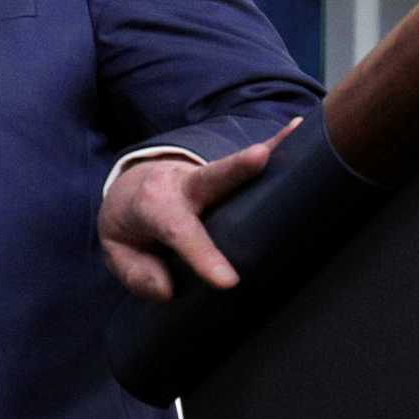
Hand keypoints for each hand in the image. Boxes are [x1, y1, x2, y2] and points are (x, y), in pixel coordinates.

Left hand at [98, 119, 301, 302]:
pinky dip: (277, 144)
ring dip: (270, 149)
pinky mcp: (225, 175)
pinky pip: (253, 159)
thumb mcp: (118, 252)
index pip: (180, 232)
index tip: (229, 282)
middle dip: (237, 167)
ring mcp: (207, 176)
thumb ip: (137, 273)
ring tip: (299, 134)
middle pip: (212, 176)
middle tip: (260, 157)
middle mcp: (183, 184)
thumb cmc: (130, 226)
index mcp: (153, 205)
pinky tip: (299, 129)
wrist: (131, 190)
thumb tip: (169, 289)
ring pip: (238, 166)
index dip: (203, 256)